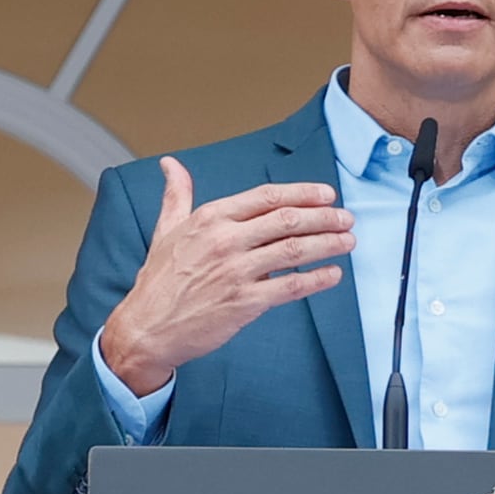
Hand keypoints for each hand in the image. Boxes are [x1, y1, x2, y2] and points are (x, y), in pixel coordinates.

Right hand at [97, 160, 351, 395]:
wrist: (147, 328)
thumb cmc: (157, 282)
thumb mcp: (166, 230)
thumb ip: (176, 194)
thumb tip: (170, 165)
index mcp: (211, 219)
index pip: (267, 197)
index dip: (303, 193)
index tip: (326, 195)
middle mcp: (226, 241)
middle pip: (288, 220)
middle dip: (324, 217)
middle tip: (345, 218)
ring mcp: (236, 272)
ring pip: (295, 250)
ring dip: (327, 244)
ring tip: (347, 241)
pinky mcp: (245, 303)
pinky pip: (290, 287)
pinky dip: (316, 279)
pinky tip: (332, 274)